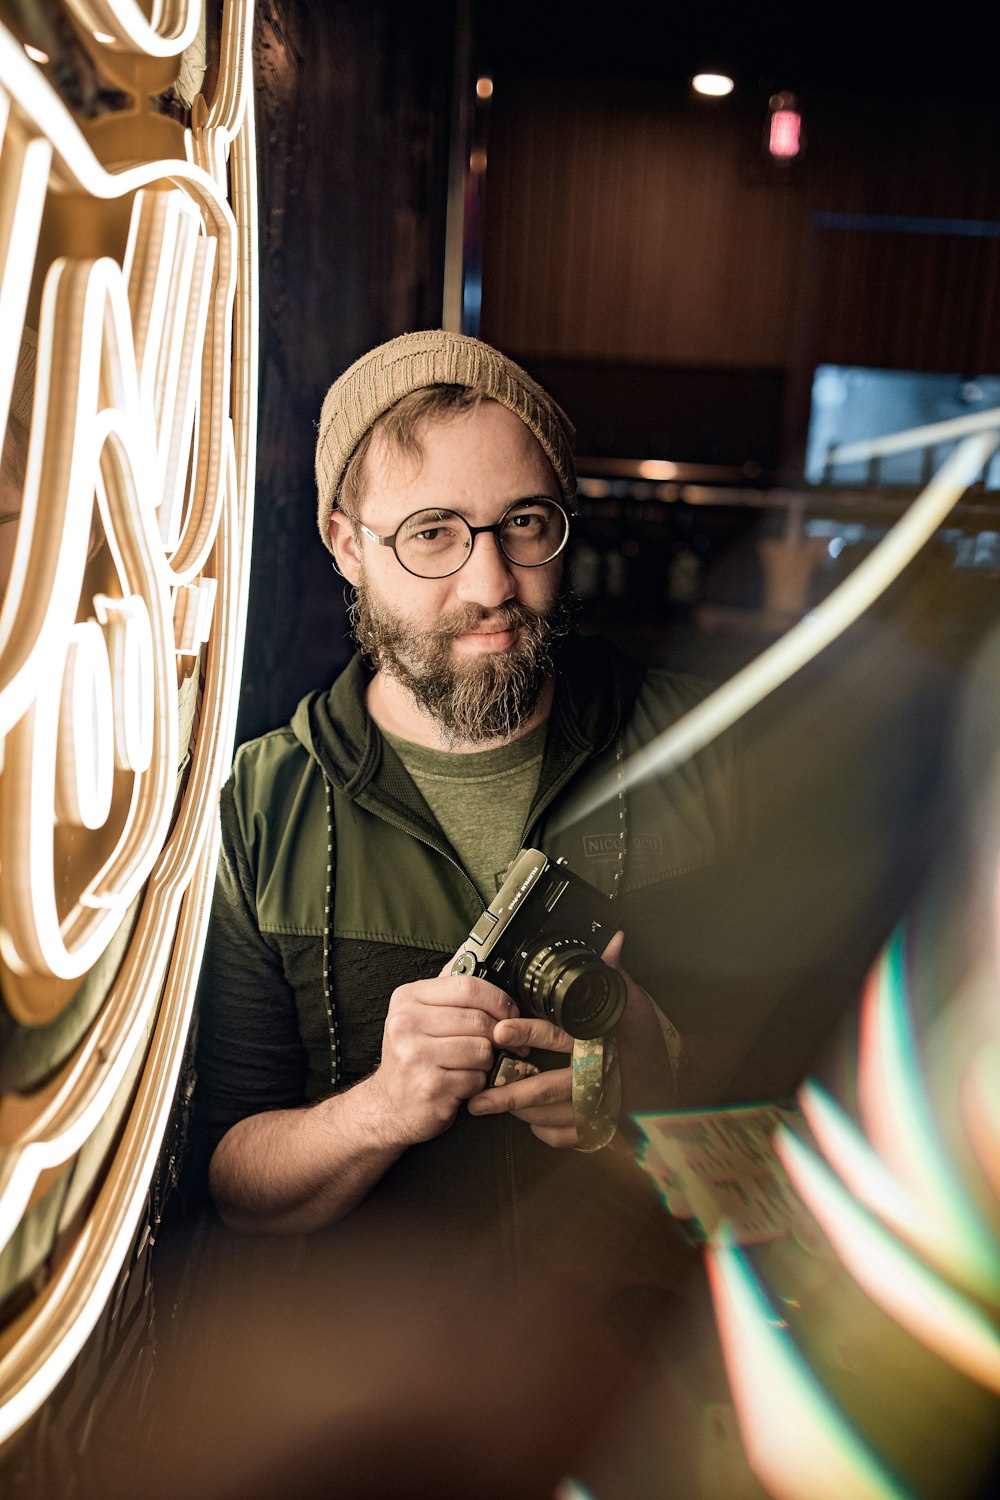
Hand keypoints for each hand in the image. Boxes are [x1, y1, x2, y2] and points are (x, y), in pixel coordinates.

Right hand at [367, 968, 514, 1148]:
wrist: (388, 1107)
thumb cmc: (412, 1057)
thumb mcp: (418, 1014)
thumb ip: (446, 985)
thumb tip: (471, 948)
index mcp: (408, 999)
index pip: (468, 986)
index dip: (498, 999)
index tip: (510, 1013)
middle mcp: (406, 1024)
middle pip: (479, 1020)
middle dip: (498, 1035)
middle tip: (501, 1046)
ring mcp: (416, 1056)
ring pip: (482, 1050)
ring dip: (486, 1062)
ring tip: (471, 1066)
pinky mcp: (430, 1087)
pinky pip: (476, 1079)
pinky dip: (476, 1084)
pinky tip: (460, 1085)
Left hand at [466, 930, 680, 1148]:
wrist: (674, 1086)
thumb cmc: (648, 1043)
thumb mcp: (636, 1004)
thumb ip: (616, 975)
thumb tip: (613, 940)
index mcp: (597, 1043)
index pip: (557, 1035)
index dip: (528, 1031)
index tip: (501, 1030)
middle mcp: (596, 1077)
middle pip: (546, 1088)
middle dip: (509, 1093)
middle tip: (477, 1097)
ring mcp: (598, 1108)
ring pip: (550, 1115)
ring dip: (519, 1112)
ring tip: (490, 1105)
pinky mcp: (601, 1130)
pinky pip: (565, 1137)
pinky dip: (544, 1131)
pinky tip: (531, 1120)